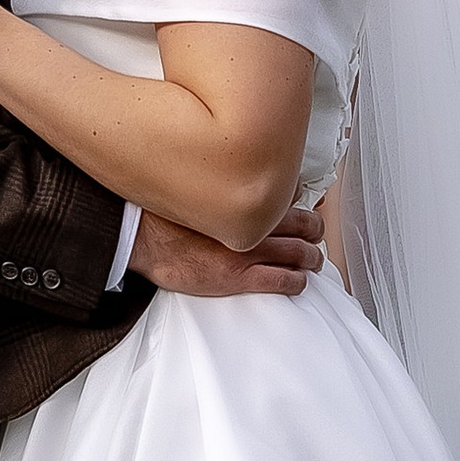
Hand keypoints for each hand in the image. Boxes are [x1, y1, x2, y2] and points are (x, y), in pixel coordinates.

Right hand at [133, 200, 324, 300]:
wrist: (143, 238)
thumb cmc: (163, 213)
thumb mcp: (199, 184)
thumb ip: (223, 183)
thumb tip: (231, 179)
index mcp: (244, 195)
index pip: (291, 192)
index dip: (302, 199)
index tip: (304, 203)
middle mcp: (253, 221)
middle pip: (305, 223)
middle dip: (315, 229)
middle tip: (315, 234)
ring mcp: (250, 250)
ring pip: (300, 253)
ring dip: (312, 257)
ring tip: (313, 260)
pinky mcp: (241, 277)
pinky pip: (283, 280)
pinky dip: (298, 281)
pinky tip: (297, 281)